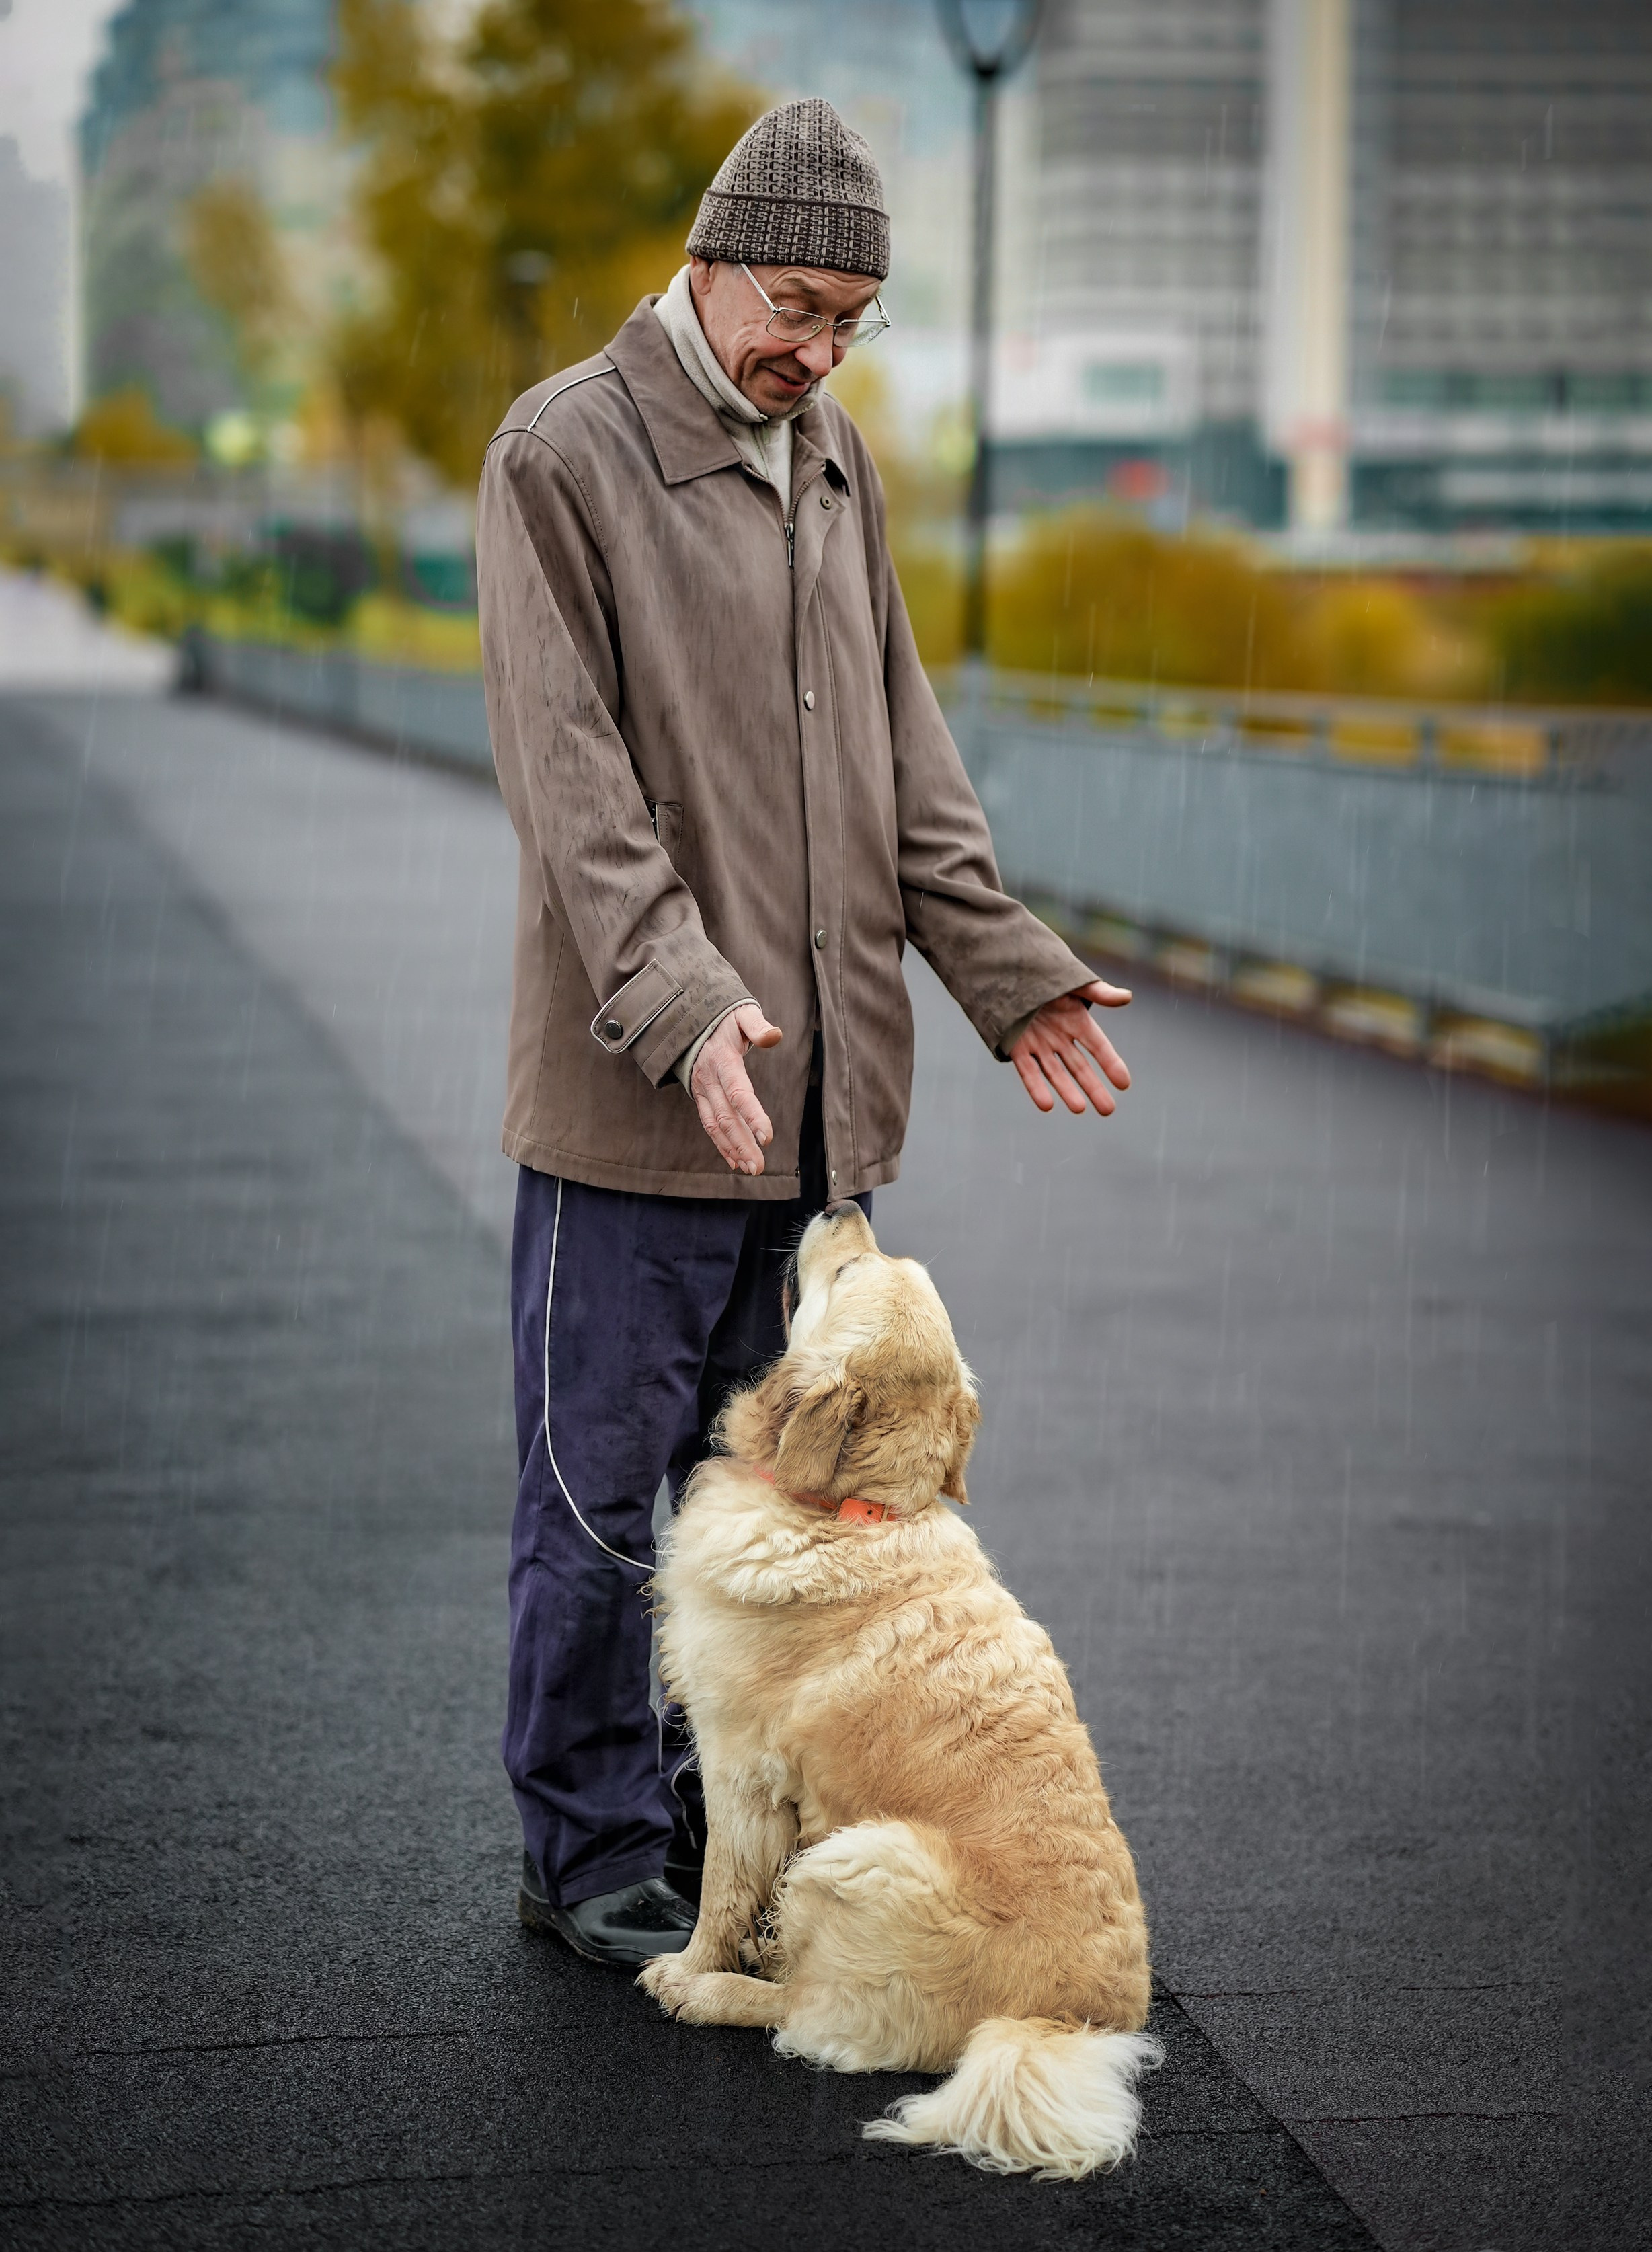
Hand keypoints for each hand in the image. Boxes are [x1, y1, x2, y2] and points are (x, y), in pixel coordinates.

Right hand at [690, 1003, 782, 1174]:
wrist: (688, 1015)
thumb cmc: (723, 1016)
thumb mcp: (741, 1012)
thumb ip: (757, 1025)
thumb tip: (774, 1036)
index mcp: (722, 1060)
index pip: (738, 1092)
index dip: (753, 1115)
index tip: (767, 1137)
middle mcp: (709, 1079)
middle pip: (726, 1117)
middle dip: (742, 1144)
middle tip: (759, 1167)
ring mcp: (701, 1090)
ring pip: (715, 1125)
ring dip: (732, 1149)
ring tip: (750, 1168)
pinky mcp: (699, 1096)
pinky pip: (709, 1123)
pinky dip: (721, 1144)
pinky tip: (734, 1160)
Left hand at [1009, 978, 1131, 1116]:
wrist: (1007, 972)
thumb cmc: (1043, 974)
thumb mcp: (1073, 983)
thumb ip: (1098, 992)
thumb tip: (1127, 997)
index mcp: (1077, 1021)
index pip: (1099, 1047)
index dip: (1111, 1064)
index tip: (1124, 1083)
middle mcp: (1060, 1037)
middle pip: (1080, 1067)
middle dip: (1094, 1088)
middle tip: (1108, 1110)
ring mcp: (1039, 1045)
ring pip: (1056, 1073)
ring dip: (1067, 1091)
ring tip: (1079, 1108)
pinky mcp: (1017, 1048)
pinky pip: (1028, 1071)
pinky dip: (1036, 1087)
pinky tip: (1046, 1105)